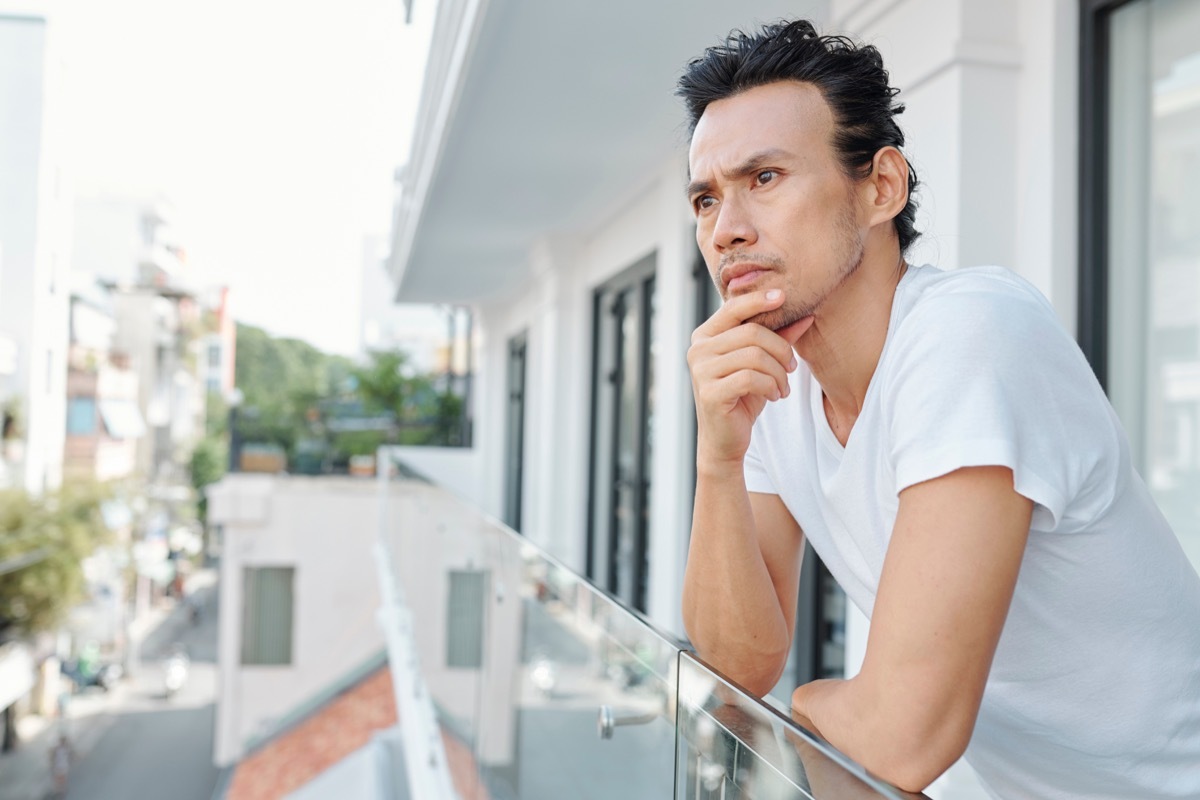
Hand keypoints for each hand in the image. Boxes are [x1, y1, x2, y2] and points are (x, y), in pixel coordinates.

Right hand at [687, 289, 812, 467]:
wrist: (725, 439)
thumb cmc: (742, 396)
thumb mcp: (762, 363)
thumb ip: (778, 337)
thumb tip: (807, 314)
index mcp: (705, 336)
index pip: (733, 308)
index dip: (759, 300)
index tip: (784, 296)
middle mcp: (698, 350)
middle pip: (751, 334)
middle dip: (781, 349)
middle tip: (792, 367)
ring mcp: (700, 371)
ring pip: (755, 357)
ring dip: (778, 373)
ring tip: (783, 387)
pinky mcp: (710, 393)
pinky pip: (751, 379)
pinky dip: (771, 386)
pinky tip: (775, 396)